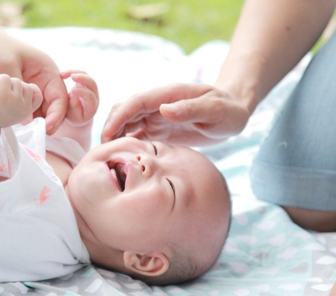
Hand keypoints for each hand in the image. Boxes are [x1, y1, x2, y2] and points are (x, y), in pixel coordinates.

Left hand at [0, 28, 67, 133]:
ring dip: (36, 124)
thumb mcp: (6, 65)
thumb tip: (27, 121)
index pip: (60, 96)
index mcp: (47, 70)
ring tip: (27, 134)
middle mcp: (42, 81)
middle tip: (39, 135)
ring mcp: (29, 90)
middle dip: (49, 122)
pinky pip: (25, 112)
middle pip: (54, 108)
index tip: (47, 127)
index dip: (57, 113)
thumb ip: (17, 91)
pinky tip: (16, 127)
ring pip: (40, 113)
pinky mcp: (17, 96)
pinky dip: (23, 120)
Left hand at [0, 74, 41, 127]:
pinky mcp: (2, 94)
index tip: (23, 95)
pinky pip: (5, 78)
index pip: (38, 97)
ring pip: (17, 82)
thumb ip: (24, 102)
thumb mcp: (13, 109)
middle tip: (4, 97)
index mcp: (28, 110)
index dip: (33, 93)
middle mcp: (24, 106)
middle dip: (16, 86)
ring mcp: (14, 100)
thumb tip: (33, 108)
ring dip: (6, 83)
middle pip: (27, 87)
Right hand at [61, 70, 98, 125]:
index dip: (82, 92)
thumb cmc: (74, 117)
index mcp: (92, 106)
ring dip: (76, 72)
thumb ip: (73, 106)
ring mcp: (89, 88)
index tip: (72, 91)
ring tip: (62, 74)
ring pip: (86, 76)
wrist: (77, 115)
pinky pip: (80, 73)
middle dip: (83, 78)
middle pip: (92, 83)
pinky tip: (61, 75)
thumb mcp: (73, 117)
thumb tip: (74, 94)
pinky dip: (71, 72)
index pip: (90, 97)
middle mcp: (94, 95)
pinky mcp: (83, 82)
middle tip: (72, 77)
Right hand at [101, 83, 249, 145]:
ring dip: (115, 137)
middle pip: (125, 111)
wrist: (232, 114)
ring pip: (126, 124)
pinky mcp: (157, 130)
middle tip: (104, 151)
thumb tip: (163, 109)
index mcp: (168, 95)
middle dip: (111, 127)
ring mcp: (155, 117)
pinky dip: (126, 145)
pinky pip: (136, 136)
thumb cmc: (227, 110)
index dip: (120, 116)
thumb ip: (190, 109)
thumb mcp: (214, 109)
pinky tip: (123, 159)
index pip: (136, 102)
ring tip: (110, 158)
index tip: (108, 133)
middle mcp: (157, 105)